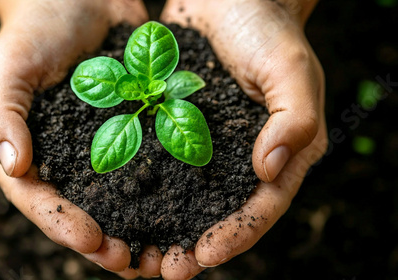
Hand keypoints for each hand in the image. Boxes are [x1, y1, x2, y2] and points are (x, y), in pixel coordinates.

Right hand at [0, 0, 155, 274]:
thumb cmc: (35, 28)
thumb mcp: (8, 68)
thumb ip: (2, 116)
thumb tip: (16, 168)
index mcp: (23, 151)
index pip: (38, 199)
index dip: (62, 224)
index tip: (92, 242)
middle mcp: (61, 158)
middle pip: (78, 211)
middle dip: (102, 241)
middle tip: (129, 263)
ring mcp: (97, 147)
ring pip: (115, 200)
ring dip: (135, 229)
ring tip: (159, 254)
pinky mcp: (130, 131)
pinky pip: (145, 167)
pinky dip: (161, 193)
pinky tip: (182, 212)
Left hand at [160, 0, 326, 277]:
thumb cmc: (268, 28)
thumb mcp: (291, 70)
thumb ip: (292, 120)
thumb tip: (269, 170)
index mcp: (277, 152)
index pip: (260, 206)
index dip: (236, 235)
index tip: (205, 256)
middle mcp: (238, 157)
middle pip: (218, 214)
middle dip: (192, 246)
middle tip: (164, 271)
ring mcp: (203, 143)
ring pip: (183, 197)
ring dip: (161, 229)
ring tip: (135, 255)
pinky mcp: (172, 125)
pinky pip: (156, 162)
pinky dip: (140, 188)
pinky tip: (116, 207)